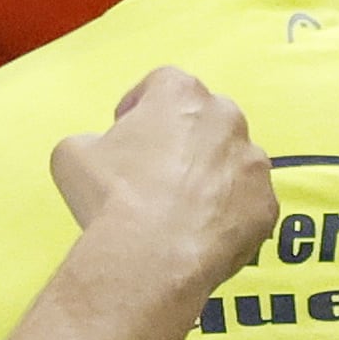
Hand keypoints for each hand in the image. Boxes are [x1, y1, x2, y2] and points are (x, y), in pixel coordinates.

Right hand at [48, 66, 277, 294]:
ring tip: (181, 208)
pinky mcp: (265, 205)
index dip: (141, 106)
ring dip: (211, 175)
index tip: (126, 130)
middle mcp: (226, 118)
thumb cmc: (113, 196)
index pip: (163, 84)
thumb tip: (100, 150)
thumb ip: (92, 140)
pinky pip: (246, 204)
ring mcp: (253, 162)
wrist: (153, 254)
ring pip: (232, 161)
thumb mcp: (73, 154)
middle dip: (183, 139)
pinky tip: (200, 232)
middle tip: (154, 172)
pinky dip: (227, 214)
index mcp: (181, 94)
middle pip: (206, 119)